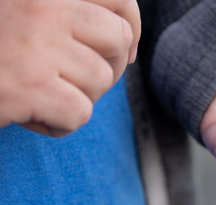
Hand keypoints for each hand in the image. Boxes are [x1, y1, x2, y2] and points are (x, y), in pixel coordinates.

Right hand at [0, 0, 140, 135]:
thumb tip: (128, 40)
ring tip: (45, 96)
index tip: (127, 52)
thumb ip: (68, 16)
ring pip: (101, 81)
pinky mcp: (29, 85)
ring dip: (79, 97)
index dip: (131, 28)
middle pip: (119, 41)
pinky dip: (61, 125)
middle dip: (111, 68)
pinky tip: (33, 117)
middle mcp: (43, 6)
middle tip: (81, 81)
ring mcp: (36, 44)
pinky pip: (80, 113)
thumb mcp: (27, 15)